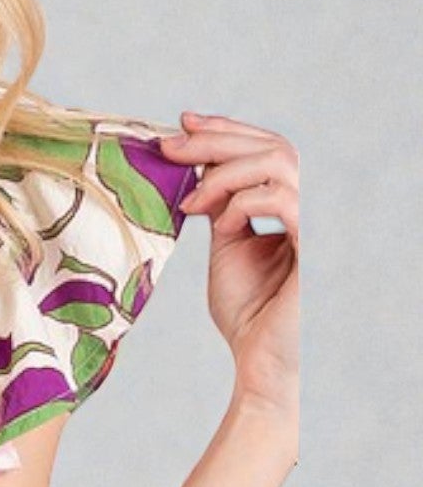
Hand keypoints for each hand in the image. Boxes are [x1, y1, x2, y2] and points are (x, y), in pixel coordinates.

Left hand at [160, 110, 298, 413]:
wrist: (260, 362)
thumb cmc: (248, 314)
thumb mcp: (227, 247)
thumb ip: (219, 206)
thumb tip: (198, 166)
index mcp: (291, 205)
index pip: (267, 148)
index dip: (227, 129)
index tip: (182, 124)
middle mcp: (311, 207)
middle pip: (274, 145)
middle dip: (215, 140)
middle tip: (169, 147)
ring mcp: (316, 224)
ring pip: (279, 162)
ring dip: (225, 171)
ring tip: (190, 202)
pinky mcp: (314, 246)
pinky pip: (283, 199)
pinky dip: (241, 203)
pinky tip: (218, 225)